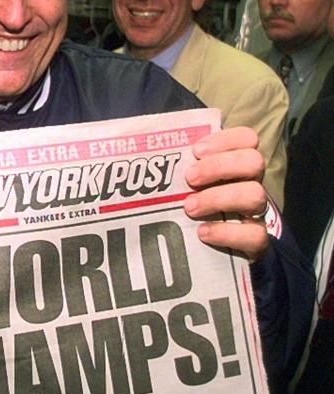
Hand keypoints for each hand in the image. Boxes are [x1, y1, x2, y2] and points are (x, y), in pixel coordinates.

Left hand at [183, 126, 268, 260]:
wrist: (217, 255)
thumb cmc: (193, 206)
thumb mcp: (186, 183)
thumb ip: (175, 165)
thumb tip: (137, 147)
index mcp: (236, 165)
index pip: (247, 138)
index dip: (225, 140)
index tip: (196, 151)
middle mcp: (251, 184)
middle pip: (254, 161)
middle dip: (218, 166)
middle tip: (190, 178)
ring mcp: (256, 213)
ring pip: (256, 195)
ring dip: (218, 198)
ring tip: (189, 207)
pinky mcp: (256, 242)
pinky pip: (255, 235)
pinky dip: (226, 232)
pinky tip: (202, 232)